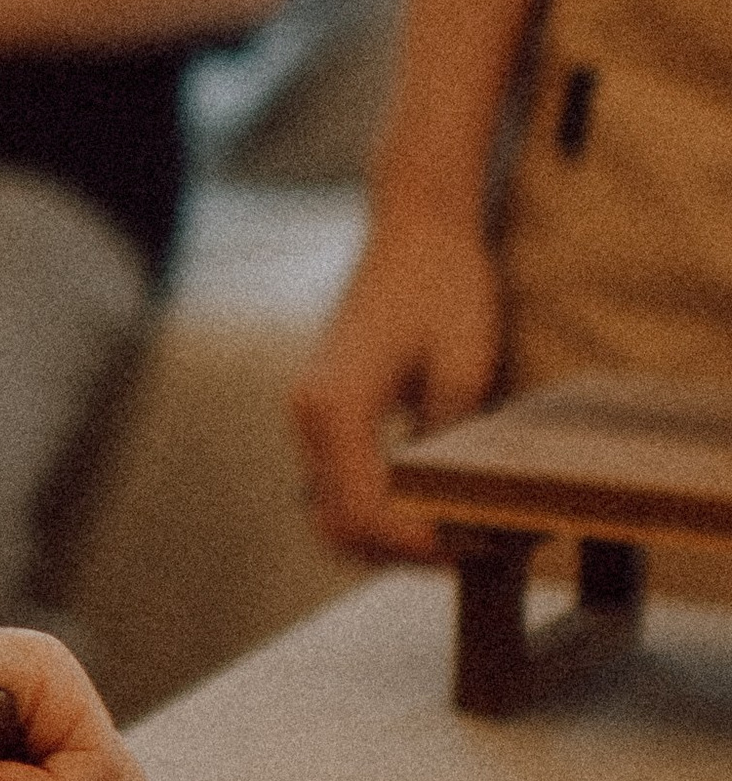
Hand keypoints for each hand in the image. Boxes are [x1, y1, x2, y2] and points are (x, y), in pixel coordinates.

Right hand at [291, 210, 503, 559]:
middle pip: (337, 524)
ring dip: (385, 535)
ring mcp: (312, 411)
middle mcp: (309, 413)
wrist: (417, 228)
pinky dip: (377, 505)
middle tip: (466, 550)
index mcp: (335, 405)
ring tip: (452, 531)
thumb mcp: (463, 369)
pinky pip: (339, 480)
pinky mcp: (325, 408)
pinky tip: (429, 499)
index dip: (417, 545)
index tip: (472, 550)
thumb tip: (452, 509)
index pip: (364, 511)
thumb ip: (446, 445)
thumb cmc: (444, 284)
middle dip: (398, 553)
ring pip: (332, 509)